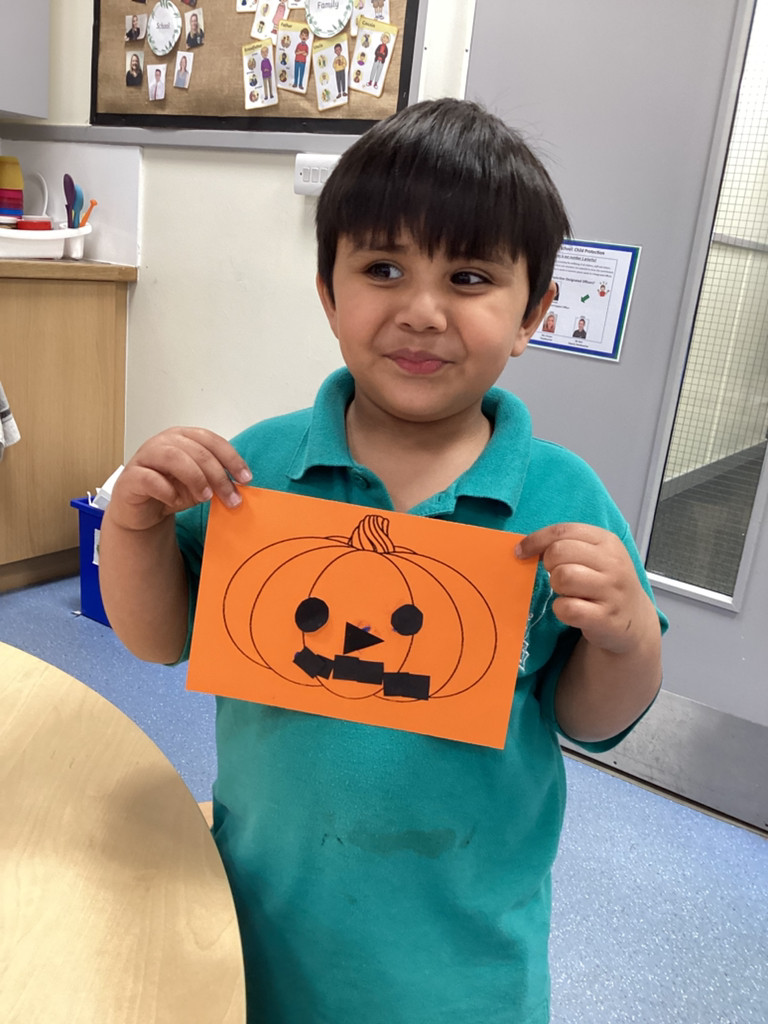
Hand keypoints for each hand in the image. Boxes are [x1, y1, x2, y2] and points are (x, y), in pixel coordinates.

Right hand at [108, 427, 252, 532]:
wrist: (142, 511)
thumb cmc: (171, 491)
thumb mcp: (200, 485)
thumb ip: (217, 480)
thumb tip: (241, 486)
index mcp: (184, 438)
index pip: (211, 440)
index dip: (231, 458)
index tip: (245, 478)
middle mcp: (164, 442)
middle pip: (196, 450)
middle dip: (218, 475)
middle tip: (230, 498)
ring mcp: (145, 457)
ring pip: (173, 457)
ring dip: (195, 477)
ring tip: (205, 497)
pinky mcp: (130, 477)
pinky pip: (149, 478)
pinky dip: (166, 490)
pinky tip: (174, 500)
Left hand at [516, 523, 656, 655]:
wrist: (633, 620)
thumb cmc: (605, 583)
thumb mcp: (595, 556)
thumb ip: (566, 546)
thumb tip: (524, 548)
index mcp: (607, 541)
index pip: (563, 530)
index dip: (536, 540)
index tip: (521, 551)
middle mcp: (613, 563)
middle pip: (559, 552)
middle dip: (549, 565)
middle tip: (559, 576)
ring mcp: (611, 591)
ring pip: (562, 578)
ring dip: (557, 588)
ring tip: (570, 592)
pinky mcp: (605, 617)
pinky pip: (567, 608)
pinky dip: (562, 610)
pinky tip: (572, 610)